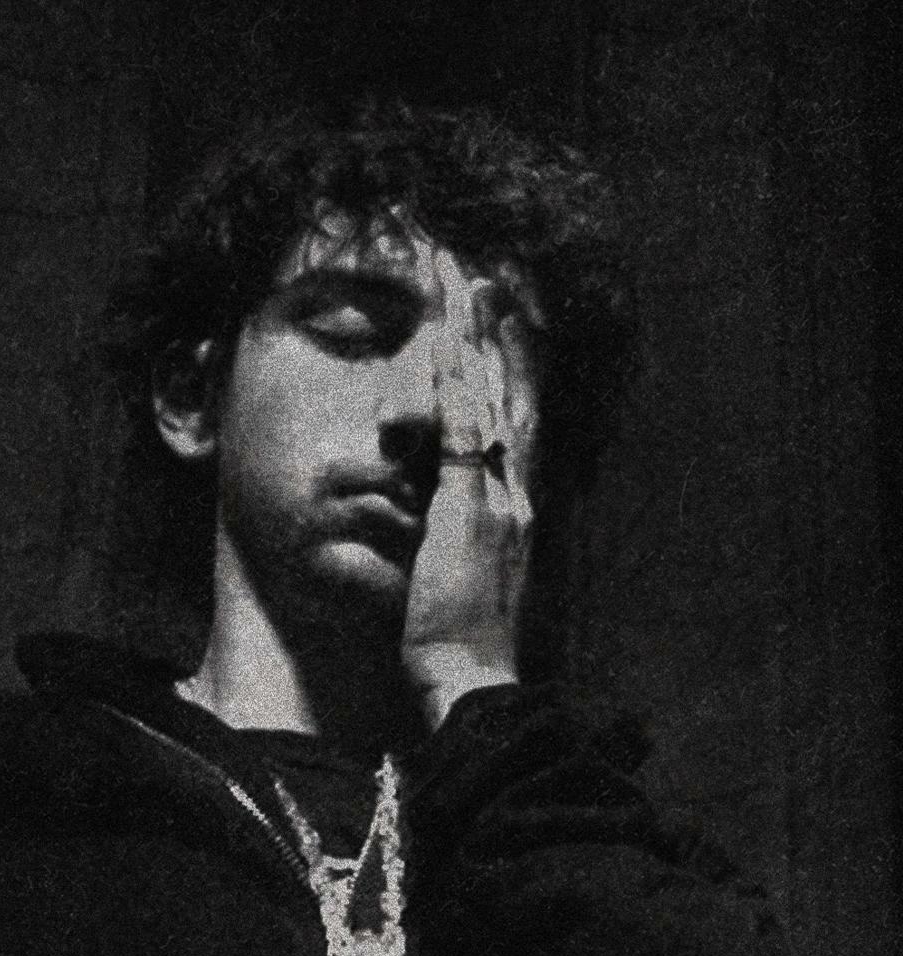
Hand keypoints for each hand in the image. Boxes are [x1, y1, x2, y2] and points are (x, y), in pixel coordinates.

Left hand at [400, 275, 536, 721]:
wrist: (470, 680)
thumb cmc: (456, 639)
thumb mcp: (458, 571)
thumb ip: (454, 529)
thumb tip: (433, 504)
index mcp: (519, 506)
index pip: (520, 420)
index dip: (516, 366)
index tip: (507, 319)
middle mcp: (520, 492)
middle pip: (516, 392)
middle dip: (504, 332)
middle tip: (489, 275)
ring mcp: (499, 496)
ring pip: (494, 398)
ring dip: (481, 339)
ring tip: (471, 283)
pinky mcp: (471, 507)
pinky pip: (464, 432)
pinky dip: (459, 384)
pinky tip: (449, 345)